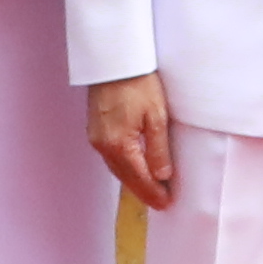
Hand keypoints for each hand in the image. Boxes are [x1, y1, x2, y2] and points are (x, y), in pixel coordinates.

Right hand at [86, 71, 178, 209]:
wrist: (115, 60)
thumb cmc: (138, 83)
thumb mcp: (156, 116)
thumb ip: (158, 148)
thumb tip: (162, 176)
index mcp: (118, 145)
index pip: (139, 178)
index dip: (153, 193)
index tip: (166, 204)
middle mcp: (102, 145)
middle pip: (125, 177)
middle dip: (143, 191)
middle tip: (160, 202)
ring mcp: (96, 138)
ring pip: (117, 168)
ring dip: (133, 180)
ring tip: (151, 190)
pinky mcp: (95, 129)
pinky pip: (111, 157)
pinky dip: (124, 167)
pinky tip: (134, 169)